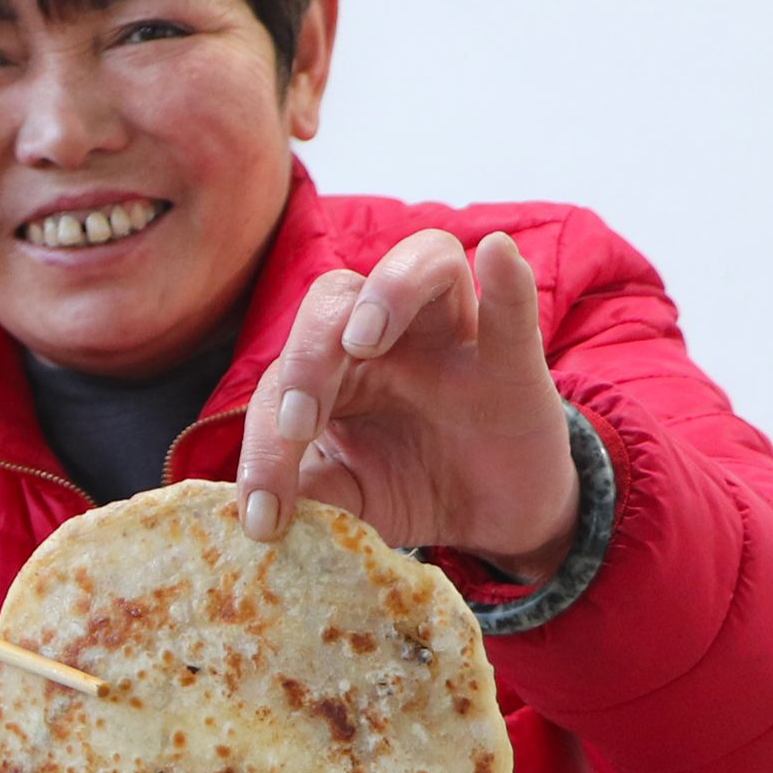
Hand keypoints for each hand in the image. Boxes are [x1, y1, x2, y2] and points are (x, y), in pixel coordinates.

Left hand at [234, 230, 578, 578]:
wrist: (492, 519)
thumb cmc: (407, 489)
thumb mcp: (349, 500)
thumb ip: (310, 495)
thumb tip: (259, 517)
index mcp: (329, 368)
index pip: (280, 380)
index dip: (263, 448)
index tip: (263, 516)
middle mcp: (386, 337)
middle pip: (334, 298)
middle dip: (306, 358)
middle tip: (298, 426)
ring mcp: (452, 339)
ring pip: (422, 262)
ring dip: (387, 292)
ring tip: (363, 342)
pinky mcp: (513, 363)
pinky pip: (511, 310)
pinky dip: (506, 280)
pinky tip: (496, 253)